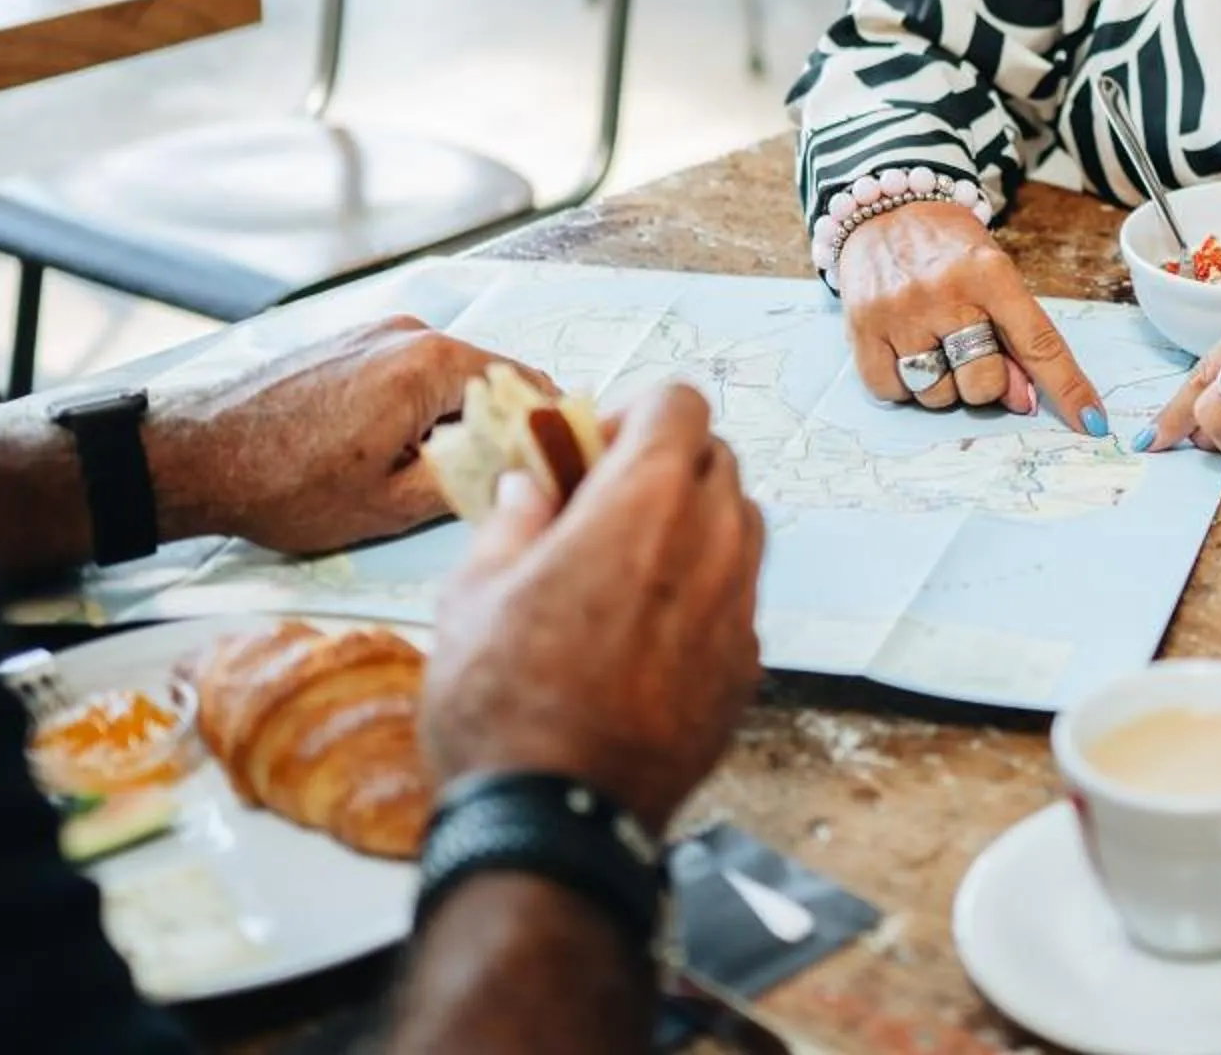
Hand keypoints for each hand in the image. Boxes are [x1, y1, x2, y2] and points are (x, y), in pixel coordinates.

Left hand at [147, 317, 550, 554]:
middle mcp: (411, 331)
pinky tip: (402, 449)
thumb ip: (466, 479)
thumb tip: (518, 472)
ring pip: (448, 375)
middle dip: (501, 424)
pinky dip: (423, 405)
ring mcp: (376, 332)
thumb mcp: (389, 506)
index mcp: (431, 363)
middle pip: (488, 376)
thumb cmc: (284, 485)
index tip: (552, 466)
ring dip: (458, 417)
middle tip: (502, 480)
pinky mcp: (349, 343)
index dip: (544, 428)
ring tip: (444, 472)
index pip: (525, 385)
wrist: (190, 458)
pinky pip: (412, 370)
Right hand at [423, 382, 764, 826]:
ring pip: (741, 525)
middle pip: (718, 458)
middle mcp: (712, 542)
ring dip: (693, 524)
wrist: (559, 819)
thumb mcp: (473, 595)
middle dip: (666, 463)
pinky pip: (738, 599)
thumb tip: (529, 488)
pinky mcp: (747, 667)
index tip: (593, 447)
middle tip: (604, 504)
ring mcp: (739, 608)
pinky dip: (704, 592)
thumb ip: (512, 523)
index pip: (679, 402)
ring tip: (627, 566)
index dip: (634, 411)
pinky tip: (647, 631)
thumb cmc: (505, 705)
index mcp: (645, 502)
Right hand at [835, 201, 1109, 436]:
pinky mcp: (861, 328)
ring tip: (934, 344)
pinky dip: (903, 384)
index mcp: (990, 274)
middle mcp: (944, 293)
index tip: (1092, 422)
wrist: (885, 208)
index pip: (1038, 343)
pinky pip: (892, 390)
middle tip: (971, 350)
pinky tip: (905, 351)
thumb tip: (1024, 400)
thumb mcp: (993, 275)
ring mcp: (900, 313)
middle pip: (983, 382)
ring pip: (937, 393)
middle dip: (986, 381)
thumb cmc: (949, 248)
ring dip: (943, 384)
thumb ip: (1012, 335)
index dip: (1067, 387)